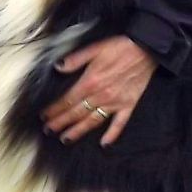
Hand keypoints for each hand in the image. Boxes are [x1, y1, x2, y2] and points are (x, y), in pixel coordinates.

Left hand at [41, 35, 158, 145]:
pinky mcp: (128, 105)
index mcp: (90, 81)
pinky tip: (104, 144)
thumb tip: (58, 67)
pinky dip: (112, 134)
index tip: (44, 116)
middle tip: (49, 130)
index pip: (67, 100)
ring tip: (66, 139)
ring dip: (78, 131)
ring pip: (93, 120)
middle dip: (60, 122)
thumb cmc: (120, 47)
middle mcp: (100, 95)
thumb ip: (75, 59)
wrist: (146, 49)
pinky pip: (119, 123)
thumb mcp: (94, 48)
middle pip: (76, 112)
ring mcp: (115, 102)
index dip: (54, 109)